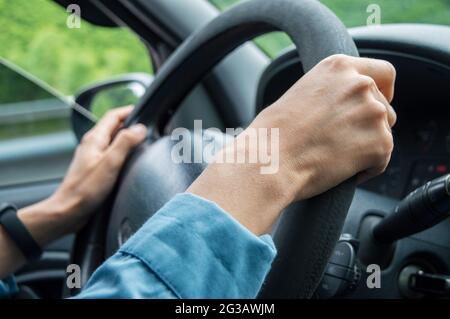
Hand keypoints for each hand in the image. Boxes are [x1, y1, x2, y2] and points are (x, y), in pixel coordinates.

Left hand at [48, 106, 147, 233]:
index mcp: (94, 139)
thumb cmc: (85, 190)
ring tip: (140, 141)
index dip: (129, 111)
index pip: (113, 116)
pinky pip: (110, 153)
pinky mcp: (94, 169)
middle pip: (113, 127)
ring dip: (126, 138)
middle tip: (146, 126)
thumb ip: (125, 142)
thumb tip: (140, 128)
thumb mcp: (110, 163)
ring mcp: (92, 157)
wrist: (68, 211)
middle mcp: (92, 145)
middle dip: (130, 123)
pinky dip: (121, 151)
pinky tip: (128, 160)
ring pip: (112, 140)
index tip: (143, 110)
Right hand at [189, 55, 396, 234]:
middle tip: (342, 143)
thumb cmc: (273, 134)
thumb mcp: (301, 94)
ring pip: (384, 133)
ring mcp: (373, 112)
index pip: (383, 72)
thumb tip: (345, 107)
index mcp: (339, 67)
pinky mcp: (379, 142)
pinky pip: (382, 159)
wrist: (269, 160)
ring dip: (367, 146)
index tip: (378, 104)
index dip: (384, 91)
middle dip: (370, 126)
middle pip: (385, 107)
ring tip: (335, 157)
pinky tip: (339, 170)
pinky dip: (366, 169)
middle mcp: (360, 84)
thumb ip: (331, 92)